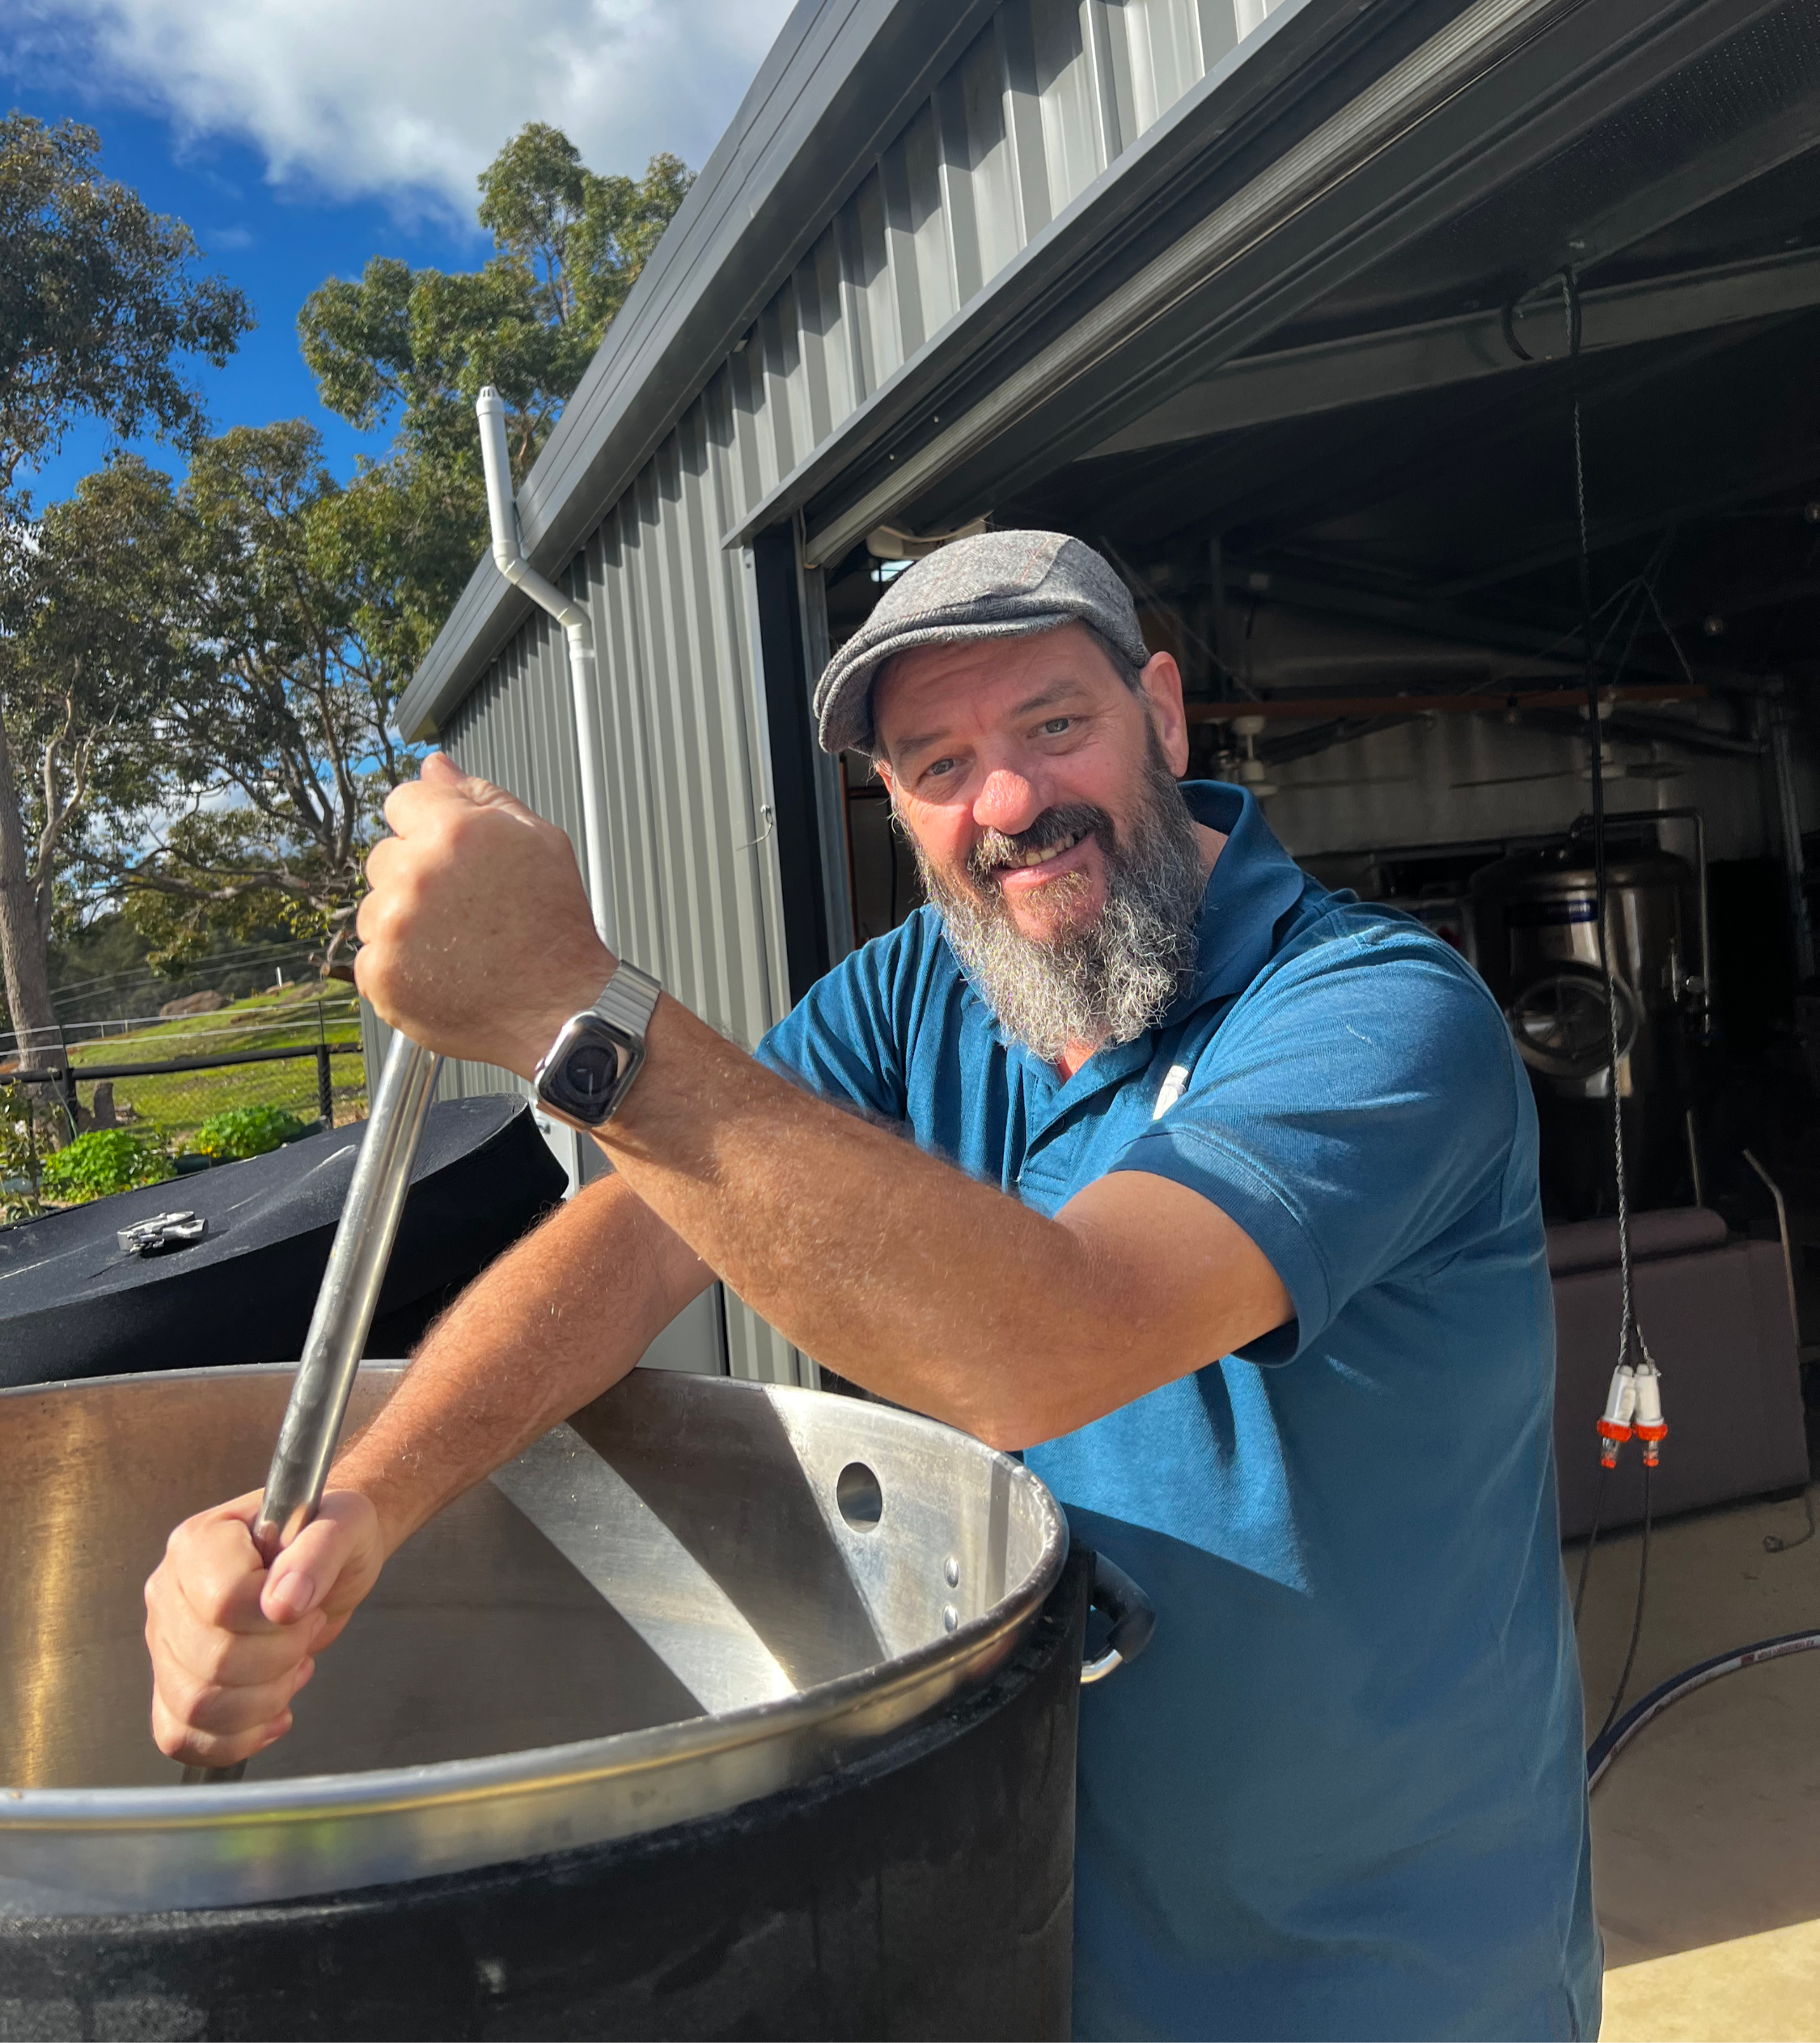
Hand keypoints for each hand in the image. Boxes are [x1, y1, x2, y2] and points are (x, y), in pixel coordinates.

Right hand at [144, 1488, 384, 1769]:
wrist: (327, 1559)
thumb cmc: (330, 1532)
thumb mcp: (346, 1523)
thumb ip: (318, 1551)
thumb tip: (283, 1603)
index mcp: (199, 1542)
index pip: (223, 1602)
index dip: (275, 1620)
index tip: (307, 1605)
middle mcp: (169, 1592)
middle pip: (212, 1661)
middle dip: (280, 1659)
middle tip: (306, 1630)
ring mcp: (165, 1642)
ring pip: (196, 1706)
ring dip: (264, 1700)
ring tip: (292, 1665)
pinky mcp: (173, 1684)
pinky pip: (180, 1736)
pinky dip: (235, 1738)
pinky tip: (273, 1712)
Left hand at [357, 752, 611, 1073]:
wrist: (562, 1007)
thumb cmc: (556, 926)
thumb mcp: (540, 841)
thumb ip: (482, 797)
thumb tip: (435, 765)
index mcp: (453, 830)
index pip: (401, 802)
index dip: (430, 828)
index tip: (456, 860)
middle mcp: (415, 873)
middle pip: (384, 857)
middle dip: (416, 877)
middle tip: (466, 910)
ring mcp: (392, 926)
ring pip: (373, 908)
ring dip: (404, 922)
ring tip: (457, 946)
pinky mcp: (381, 974)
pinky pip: (371, 957)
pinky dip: (400, 967)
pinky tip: (443, 973)